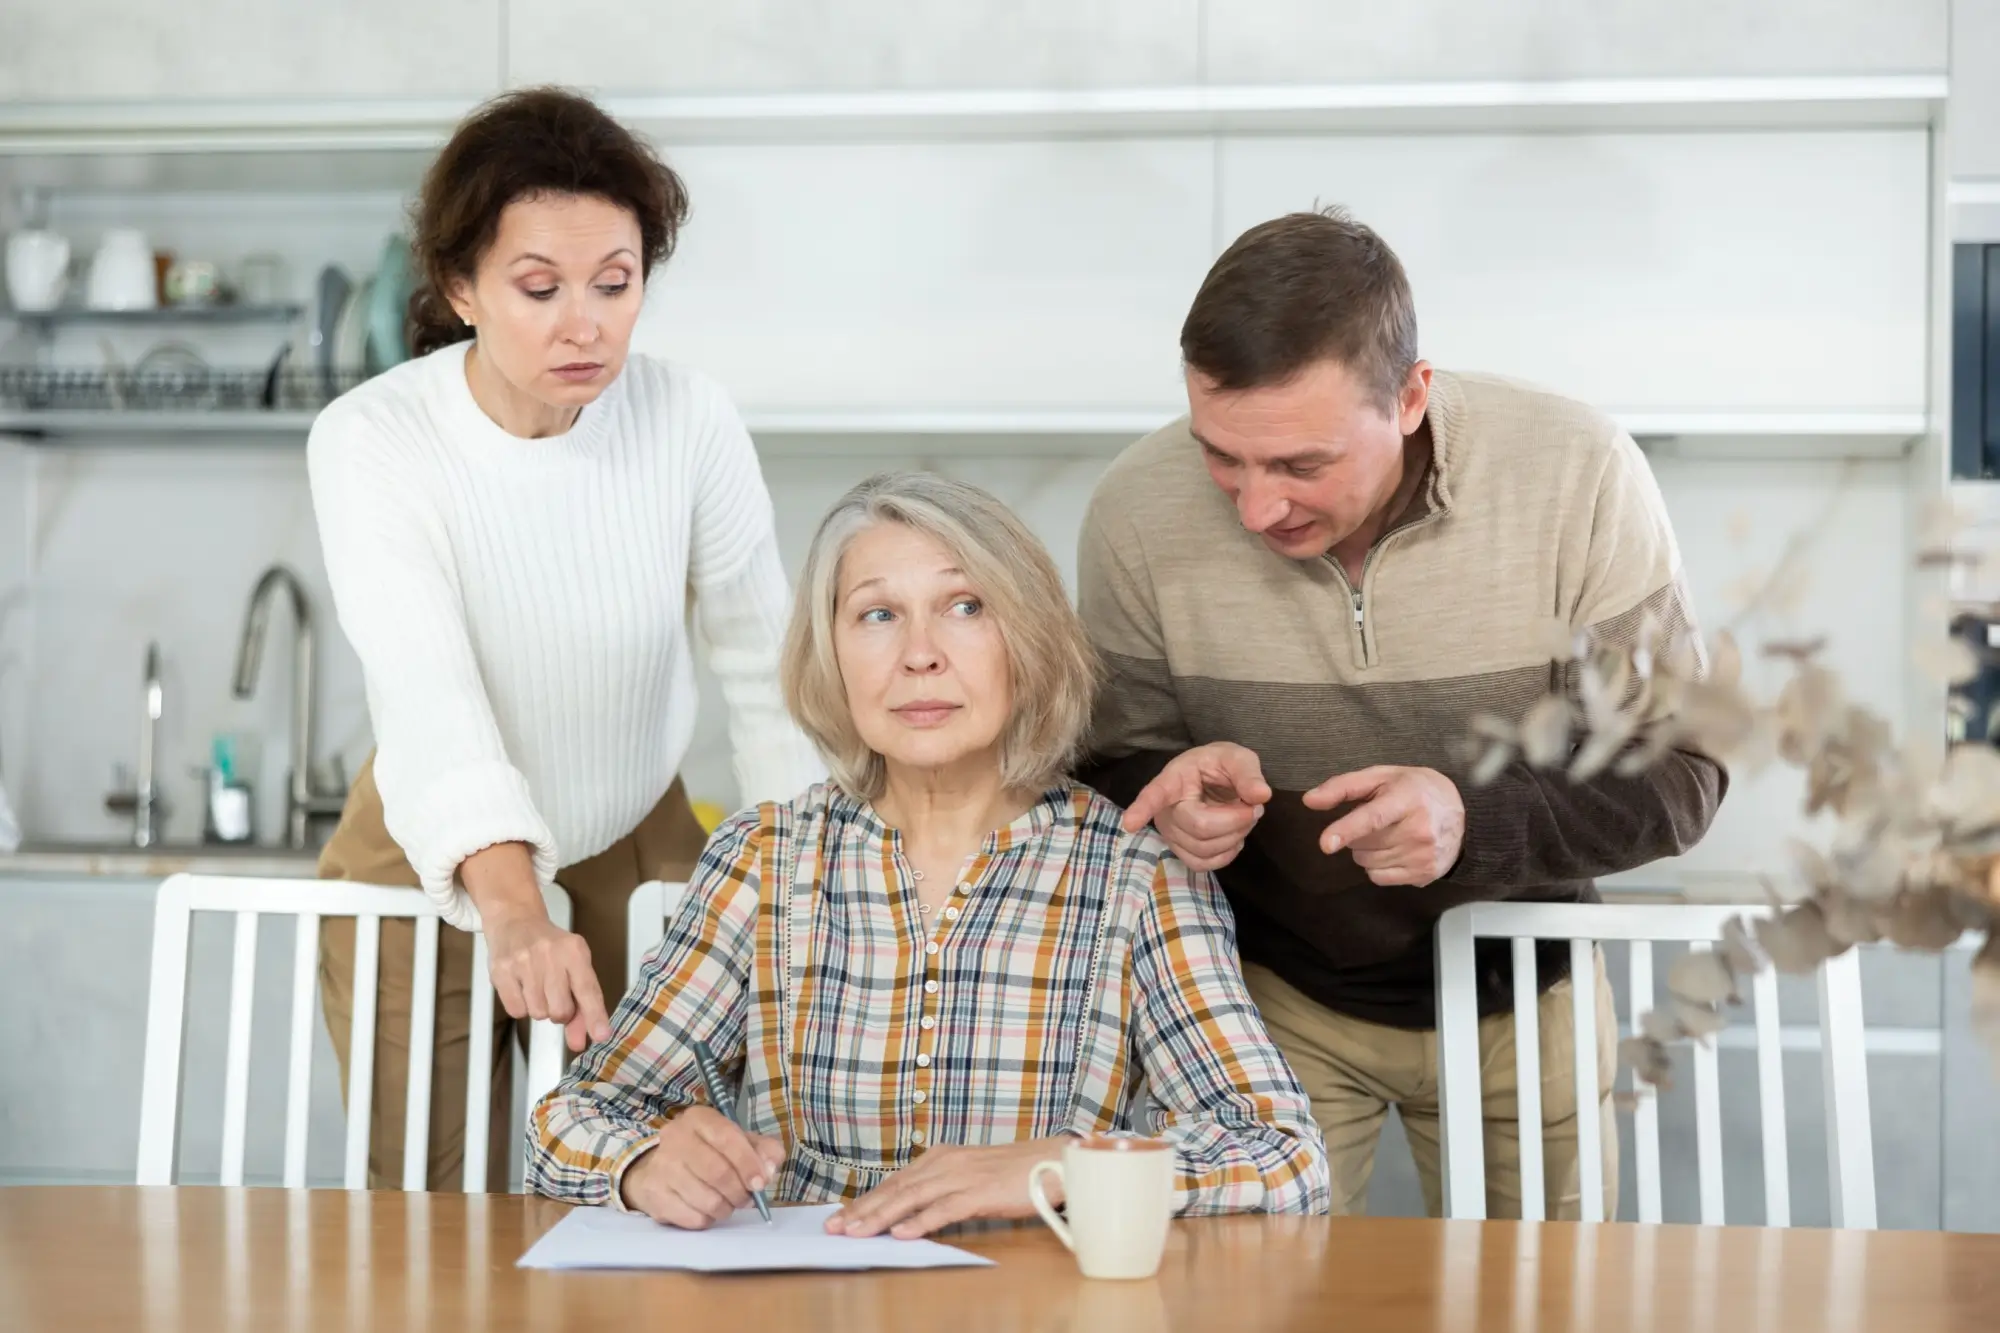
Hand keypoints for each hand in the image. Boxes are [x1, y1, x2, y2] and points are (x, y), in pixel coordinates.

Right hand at [483, 907, 610, 1052]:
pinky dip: (522, 1007)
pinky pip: (516, 1011)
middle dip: (561, 1013)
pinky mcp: (501, 971)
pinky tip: (522, 987)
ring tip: (538, 986)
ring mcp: (523, 962)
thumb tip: (580, 1042)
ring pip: (538, 1013)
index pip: (588, 990)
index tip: (602, 1035)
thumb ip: (581, 1004)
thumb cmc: (550, 948)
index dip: (595, 1016)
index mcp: (574, 951)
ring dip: (540, 1008)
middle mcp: (550, 955)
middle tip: (556, 996)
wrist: (516, 920)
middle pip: (561, 1010)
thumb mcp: (574, 966)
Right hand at [619, 1106, 786, 1229]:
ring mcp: (661, 1167)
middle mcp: (675, 1138)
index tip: (761, 1183)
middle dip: (740, 1191)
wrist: (657, 1168)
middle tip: (747, 1199)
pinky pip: (692, 1218)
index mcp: (699, 1118)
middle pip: (717, 1172)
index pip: (727, 1138)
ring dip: (725, 1208)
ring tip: (727, 1203)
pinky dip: (707, 1219)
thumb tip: (769, 1169)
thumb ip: (763, 1150)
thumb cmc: (707, 1152)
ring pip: (706, 1200)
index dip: (748, 1163)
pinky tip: (706, 1210)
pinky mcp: (654, 1195)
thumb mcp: (738, 1141)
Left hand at [826, 1139, 1066, 1239]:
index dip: (866, 1200)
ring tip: (857, 1232)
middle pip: (896, 1188)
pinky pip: (944, 1209)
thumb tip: (912, 1213)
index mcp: (940, 1157)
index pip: (895, 1181)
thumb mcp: (970, 1177)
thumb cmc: (1014, 1173)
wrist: (1053, 1162)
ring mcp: (962, 1176)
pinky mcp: (980, 1192)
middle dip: (863, 1209)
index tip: (841, 1217)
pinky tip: (902, 1234)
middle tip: (835, 1228)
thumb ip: (942, 1190)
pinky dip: (921, 1222)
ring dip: (881, 1216)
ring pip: (912, 1198)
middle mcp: (945, 1162)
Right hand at [1120, 742, 1272, 871]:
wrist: (1213, 779)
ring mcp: (1171, 834)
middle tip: (1253, 806)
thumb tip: (1261, 795)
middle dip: (1236, 820)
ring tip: (1244, 816)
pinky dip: (1227, 853)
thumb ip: (1248, 773)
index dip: (1142, 808)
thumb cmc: (1220, 765)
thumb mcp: (1237, 758)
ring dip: (1235, 836)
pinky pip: (1204, 864)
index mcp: (1174, 779)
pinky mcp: (1182, 851)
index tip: (1129, 823)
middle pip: (1199, 827)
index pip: (1156, 794)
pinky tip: (1234, 837)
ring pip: (1203, 849)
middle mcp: (1165, 809)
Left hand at [1304, 766, 1464, 885]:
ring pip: (1366, 862)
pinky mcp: (1424, 874)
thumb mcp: (1381, 777)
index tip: (1326, 843)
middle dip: (1358, 833)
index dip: (1346, 829)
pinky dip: (1377, 865)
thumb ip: (1343, 786)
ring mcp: (1423, 856)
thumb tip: (1309, 800)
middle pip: (1362, 843)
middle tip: (1379, 819)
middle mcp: (1419, 830)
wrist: (1463, 813)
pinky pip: (1378, 877)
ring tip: (1388, 833)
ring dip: (1366, 849)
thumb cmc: (1415, 790)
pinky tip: (1395, 849)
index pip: (1373, 818)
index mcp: (1408, 799)